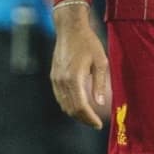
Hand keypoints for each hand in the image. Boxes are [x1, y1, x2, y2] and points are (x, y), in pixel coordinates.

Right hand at [50, 2, 109, 128]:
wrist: (70, 28)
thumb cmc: (88, 42)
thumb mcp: (100, 61)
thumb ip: (99, 83)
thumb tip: (100, 104)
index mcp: (74, 78)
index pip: (81, 106)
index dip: (90, 118)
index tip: (99, 124)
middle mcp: (62, 81)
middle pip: (71, 109)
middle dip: (83, 119)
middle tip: (95, 123)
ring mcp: (56, 79)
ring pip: (64, 105)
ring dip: (75, 114)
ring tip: (88, 116)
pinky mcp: (53, 76)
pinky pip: (59, 97)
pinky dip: (68, 105)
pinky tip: (78, 105)